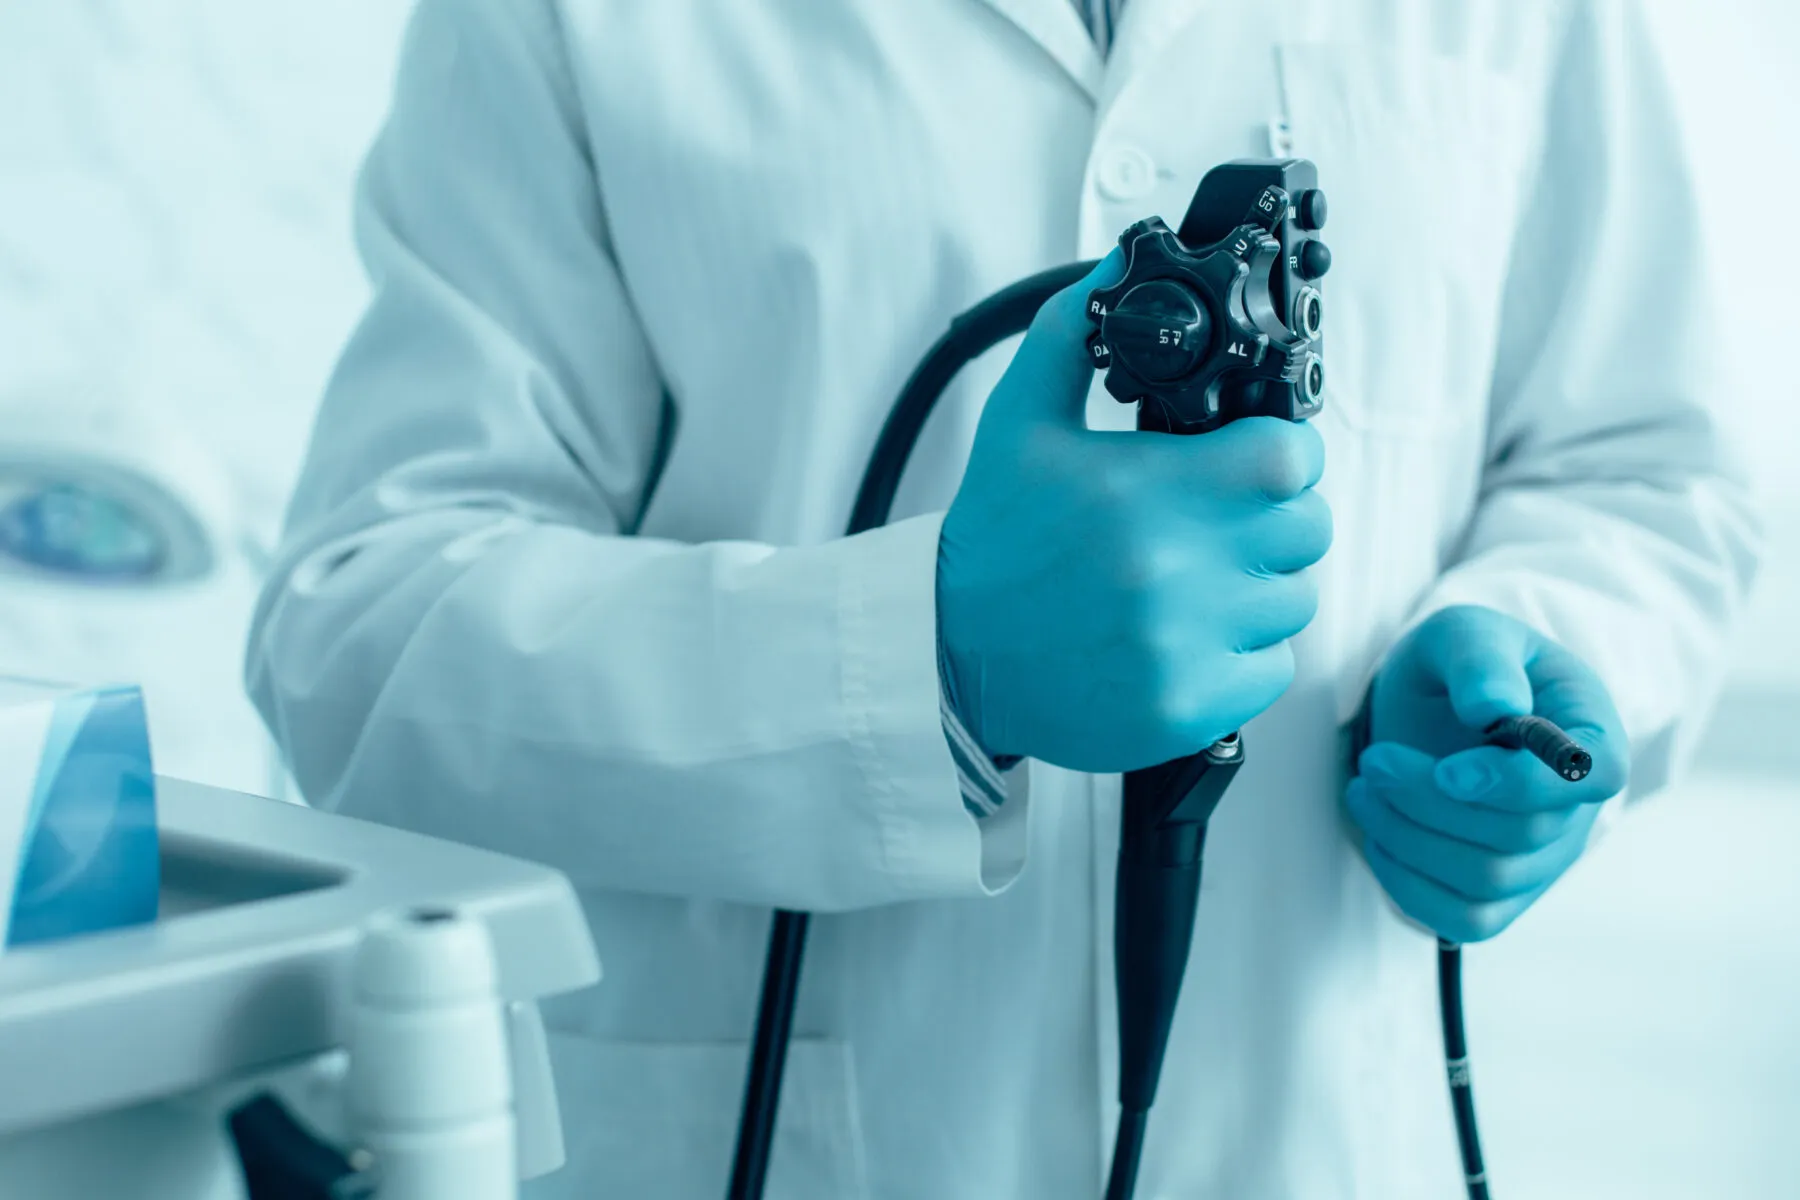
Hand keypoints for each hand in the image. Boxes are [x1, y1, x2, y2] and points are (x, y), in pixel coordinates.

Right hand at [936, 251, 1334, 773]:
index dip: (1283, 452)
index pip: (1293, 459)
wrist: (949, 656)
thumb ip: (1074, 332)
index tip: (1252, 459)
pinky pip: (1271, 668)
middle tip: (1220, 519)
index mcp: (1147, 492)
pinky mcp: (1190, 706)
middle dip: (1273, 516)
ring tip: (1197, 578)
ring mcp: (1188, 646)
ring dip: (1259, 585)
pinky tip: (1187, 634)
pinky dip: (1243, 652)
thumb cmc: (993, 538)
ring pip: (1294, 601)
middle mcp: (1178, 572)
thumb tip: (1122, 260)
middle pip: (1307, 529)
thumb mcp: (1018, 421)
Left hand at [1346, 605, 1629, 942]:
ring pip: (1488, 878)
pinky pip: (1464, 919)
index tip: (1450, 771)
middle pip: (1522, 833)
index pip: (1592, 776)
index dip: (1522, 784)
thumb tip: (1494, 708)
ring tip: (1366, 788)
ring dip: (1408, 837)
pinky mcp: (1502, 893)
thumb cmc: (1463, 666)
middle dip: (1431, 801)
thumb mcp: (1466, 634)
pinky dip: (1408, 883)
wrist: (1438, 705)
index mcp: (1589, 731)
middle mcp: (1578, 806)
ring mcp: (1544, 856)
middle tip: (1374, 762)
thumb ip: (1481, 661)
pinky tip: (1380, 834)